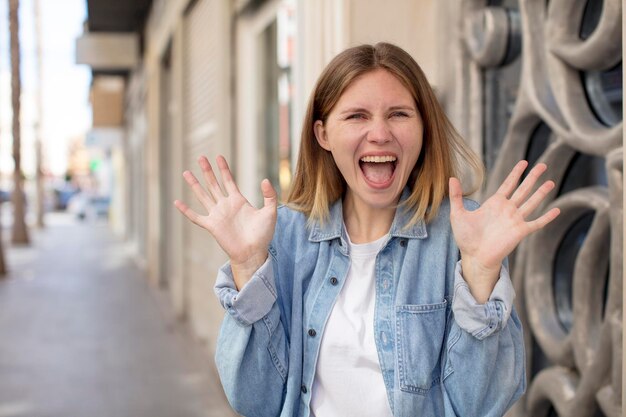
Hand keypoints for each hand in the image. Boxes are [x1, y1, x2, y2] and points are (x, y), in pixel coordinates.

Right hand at [174, 155, 277, 288]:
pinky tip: (177, 202)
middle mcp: (226, 205)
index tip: (219, 156)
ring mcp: (217, 215)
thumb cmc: (263, 235)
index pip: (228, 180)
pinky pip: (196, 217)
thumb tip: (264, 179)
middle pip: (213, 184)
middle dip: (207, 171)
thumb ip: (269, 196)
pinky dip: (186, 210)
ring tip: (186, 172)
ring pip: (203, 196)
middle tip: (200, 157)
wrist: (253, 252)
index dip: (224, 169)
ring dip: (195, 184)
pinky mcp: (212, 226)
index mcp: (238, 201)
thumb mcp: (270, 212)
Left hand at [448, 161, 559, 302]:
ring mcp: (515, 220)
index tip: (524, 162)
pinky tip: (556, 210)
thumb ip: (456, 196)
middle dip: (533, 177)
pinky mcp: (520, 232)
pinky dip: (546, 217)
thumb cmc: (465, 237)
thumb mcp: (457, 214)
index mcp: (494, 203)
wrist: (474, 256)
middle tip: (543, 164)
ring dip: (541, 193)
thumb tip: (451, 178)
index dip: (516, 173)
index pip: (508, 184)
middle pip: (523, 189)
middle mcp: (507, 209)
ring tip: (551, 182)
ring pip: (531, 202)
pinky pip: (536, 223)